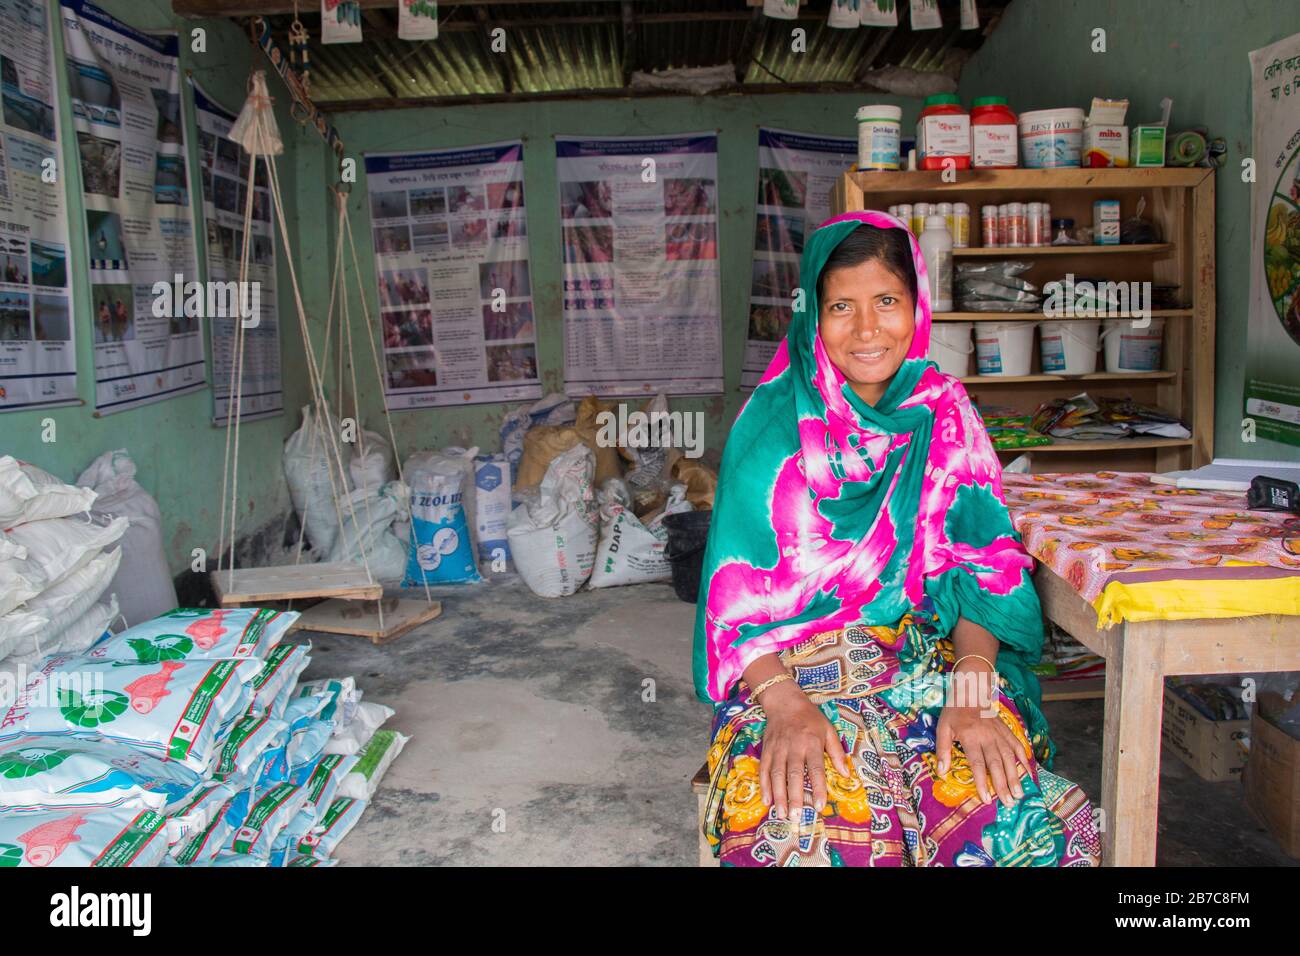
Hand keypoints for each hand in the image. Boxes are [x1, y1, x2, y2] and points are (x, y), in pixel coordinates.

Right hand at [757, 680, 849, 819]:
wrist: (784, 702)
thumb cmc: (810, 718)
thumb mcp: (828, 730)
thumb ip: (836, 753)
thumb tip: (845, 774)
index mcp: (811, 743)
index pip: (816, 769)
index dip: (819, 788)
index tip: (820, 806)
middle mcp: (794, 747)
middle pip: (794, 775)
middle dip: (795, 797)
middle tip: (796, 816)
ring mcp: (778, 749)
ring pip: (777, 775)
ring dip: (779, 796)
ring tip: (782, 814)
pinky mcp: (767, 750)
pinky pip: (764, 770)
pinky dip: (764, 786)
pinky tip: (766, 801)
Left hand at [936, 669, 1029, 807]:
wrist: (971, 691)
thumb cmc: (954, 712)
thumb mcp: (942, 728)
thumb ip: (943, 750)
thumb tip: (942, 771)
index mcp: (971, 738)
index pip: (978, 764)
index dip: (983, 783)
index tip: (987, 799)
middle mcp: (988, 738)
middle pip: (997, 764)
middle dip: (1003, 785)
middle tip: (1009, 803)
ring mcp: (1000, 734)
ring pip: (1010, 758)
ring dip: (1016, 777)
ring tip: (1020, 794)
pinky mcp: (1007, 731)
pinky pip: (1018, 746)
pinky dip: (1025, 760)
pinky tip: (1029, 773)